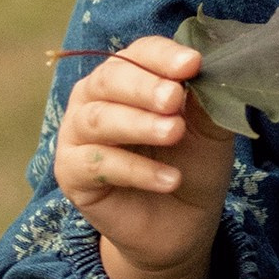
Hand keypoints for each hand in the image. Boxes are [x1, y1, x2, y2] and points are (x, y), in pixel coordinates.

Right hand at [51, 36, 236, 278]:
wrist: (180, 225)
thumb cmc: (191, 166)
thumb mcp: (209, 131)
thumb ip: (206, 101)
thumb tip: (205, 72)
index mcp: (129, 76)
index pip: (139, 53)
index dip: (163, 56)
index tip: (193, 64)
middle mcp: (95, 97)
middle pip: (111, 79)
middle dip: (145, 87)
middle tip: (174, 99)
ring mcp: (77, 133)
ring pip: (99, 119)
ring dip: (139, 125)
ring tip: (175, 134)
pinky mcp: (70, 172)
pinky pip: (97, 164)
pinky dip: (135, 170)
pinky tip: (168, 180)